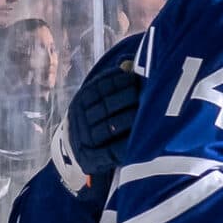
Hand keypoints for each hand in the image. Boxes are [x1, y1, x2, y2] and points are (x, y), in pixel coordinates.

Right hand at [54, 33, 145, 191]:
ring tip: (148, 115)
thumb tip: (130, 62)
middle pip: (105, 107)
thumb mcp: (98, 100)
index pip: (99, 87)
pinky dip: (124, 147)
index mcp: (83, 101)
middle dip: (126, 99)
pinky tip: (140, 142)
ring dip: (128, 121)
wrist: (74, 153)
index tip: (134, 78)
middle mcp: (81, 119)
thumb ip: (113, 84)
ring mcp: (86, 140)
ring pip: (108, 128)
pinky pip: (109, 153)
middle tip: (146, 94)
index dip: (117, 81)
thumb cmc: (97, 120)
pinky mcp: (91, 160)